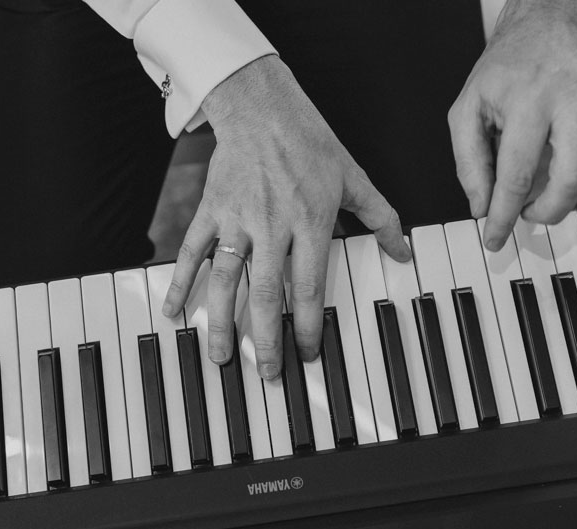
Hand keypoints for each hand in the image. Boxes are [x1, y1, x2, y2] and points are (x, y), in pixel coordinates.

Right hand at [162, 55, 409, 378]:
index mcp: (309, 222)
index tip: (307, 355)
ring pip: (226, 280)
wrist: (262, 106)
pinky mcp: (211, 210)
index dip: (306, 325)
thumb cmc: (310, 142)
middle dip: (265, 339)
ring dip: (222, 322)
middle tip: (267, 374)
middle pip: (266, 293)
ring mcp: (237, 220)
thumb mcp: (354, 177)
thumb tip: (403, 250)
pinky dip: (179, 281)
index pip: (308, 286)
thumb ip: (381, 217)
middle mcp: (272, 226)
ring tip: (221, 358)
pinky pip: (191, 251)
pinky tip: (172, 311)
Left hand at [449, 0, 576, 249]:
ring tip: (562, 202)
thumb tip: (483, 207)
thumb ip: (469, 162)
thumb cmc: (504, 72)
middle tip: (529, 214)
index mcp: (527, 100)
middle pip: (571, 179)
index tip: (494, 239)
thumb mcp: (467, 109)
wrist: (548, 23)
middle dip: (547, 212)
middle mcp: (573, 98)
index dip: (504, 216)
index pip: (517, 175)